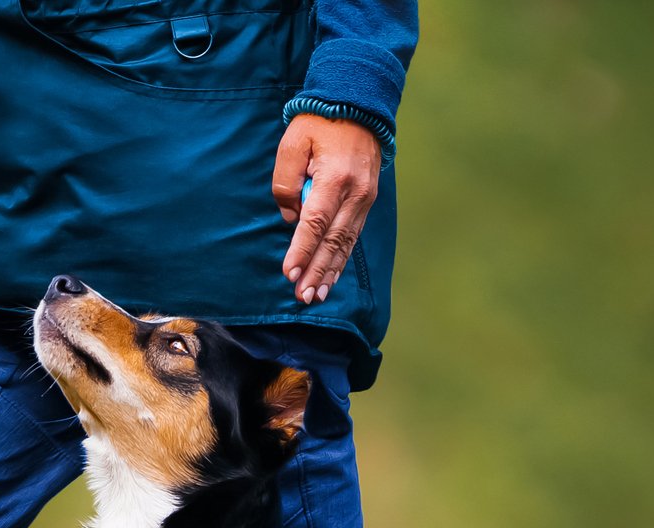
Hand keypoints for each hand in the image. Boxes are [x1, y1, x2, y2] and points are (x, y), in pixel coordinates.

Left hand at [271, 113, 381, 304]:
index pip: (315, 223)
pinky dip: (341, 258)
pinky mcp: (367, 201)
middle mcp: (355, 193)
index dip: (302, 251)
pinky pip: (352, 235)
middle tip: (304, 297)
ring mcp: (365, 198)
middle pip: (333, 240)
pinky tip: (331, 276)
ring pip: (346, 242)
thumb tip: (291, 218)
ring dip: (331, 271)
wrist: (358, 104)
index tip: (290, 274)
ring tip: (317, 295)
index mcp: (335, 178)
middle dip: (317, 271)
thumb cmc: (319, 123)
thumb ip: (286, 183)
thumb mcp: (292, 144)